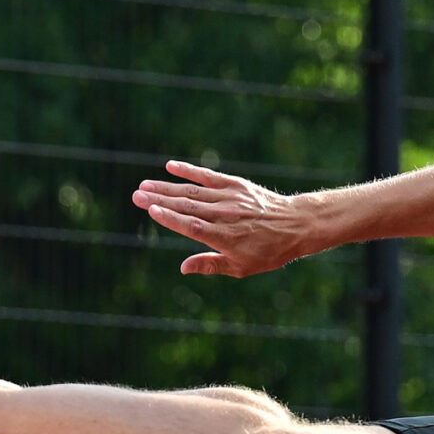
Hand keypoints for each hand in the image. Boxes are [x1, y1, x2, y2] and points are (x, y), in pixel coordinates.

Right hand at [132, 160, 325, 276]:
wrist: (296, 225)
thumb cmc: (268, 251)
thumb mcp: (242, 267)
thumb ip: (211, 265)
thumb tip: (183, 268)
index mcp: (225, 237)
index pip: (192, 226)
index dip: (170, 218)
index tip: (150, 210)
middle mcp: (226, 215)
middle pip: (187, 206)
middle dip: (159, 199)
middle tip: (136, 195)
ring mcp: (230, 198)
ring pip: (193, 191)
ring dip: (167, 187)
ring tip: (144, 184)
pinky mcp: (236, 185)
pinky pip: (209, 176)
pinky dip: (189, 171)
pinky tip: (171, 166)